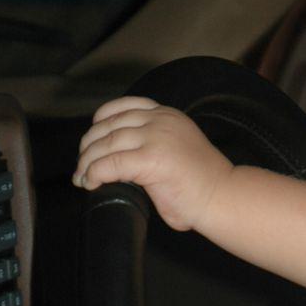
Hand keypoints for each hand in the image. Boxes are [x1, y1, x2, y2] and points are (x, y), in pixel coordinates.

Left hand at [73, 98, 233, 231]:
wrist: (224, 198)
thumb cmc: (203, 185)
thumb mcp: (175, 149)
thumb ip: (149, 146)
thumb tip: (118, 161)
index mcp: (167, 115)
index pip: (122, 107)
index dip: (100, 122)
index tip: (92, 140)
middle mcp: (159, 120)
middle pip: (107, 125)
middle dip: (88, 147)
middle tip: (81, 167)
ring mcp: (155, 137)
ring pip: (105, 143)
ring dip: (87, 162)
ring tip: (83, 178)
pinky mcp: (151, 159)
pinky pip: (110, 163)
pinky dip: (94, 174)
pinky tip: (92, 183)